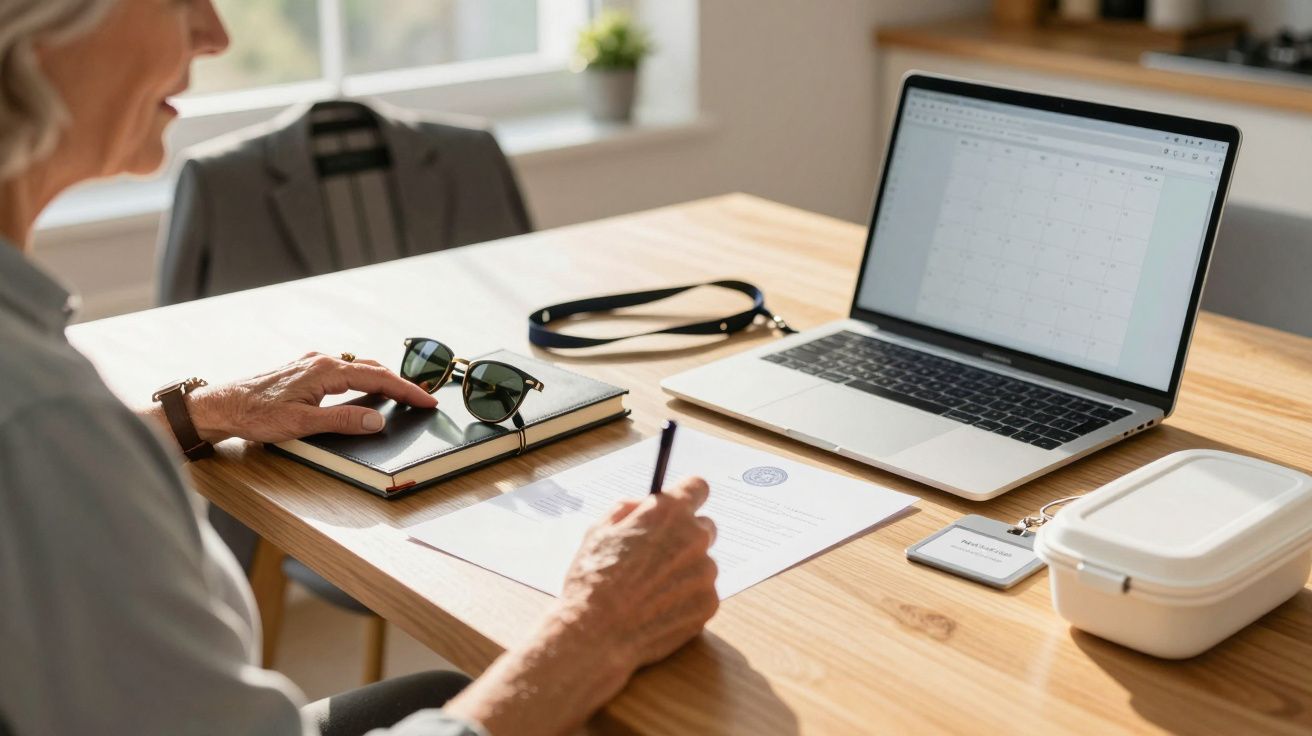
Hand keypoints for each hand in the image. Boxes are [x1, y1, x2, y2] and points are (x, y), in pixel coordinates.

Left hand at [187, 352, 437, 443]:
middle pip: (372, 368)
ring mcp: (311, 364)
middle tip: (422, 398)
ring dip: (382, 380)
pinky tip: (364, 389)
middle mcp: (321, 361)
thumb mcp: (302, 424)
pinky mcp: (304, 371)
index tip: (427, 400)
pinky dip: (363, 379)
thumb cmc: (254, 414)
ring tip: (401, 394)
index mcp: (325, 370)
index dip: (406, 390)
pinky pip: (344, 370)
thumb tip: (377, 421)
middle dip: (400, 383)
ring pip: (358, 368)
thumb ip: (342, 422)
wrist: (220, 405)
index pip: (377, 378)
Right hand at [558, 476, 719, 668]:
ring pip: (702, 563)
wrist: (597, 634)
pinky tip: (659, 608)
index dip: (687, 496)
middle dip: (685, 536)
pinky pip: (703, 593)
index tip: (681, 506)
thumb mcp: (598, 531)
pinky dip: (686, 598)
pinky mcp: (709, 603)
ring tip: (651, 590)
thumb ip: (627, 509)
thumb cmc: (592, 580)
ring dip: (684, 571)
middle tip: (658, 555)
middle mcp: (694, 538)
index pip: (697, 487)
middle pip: (704, 527)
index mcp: (668, 513)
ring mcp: (705, 572)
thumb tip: (642, 504)